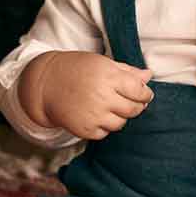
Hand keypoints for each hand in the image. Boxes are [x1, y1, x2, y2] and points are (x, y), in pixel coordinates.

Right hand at [35, 52, 153, 139]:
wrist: (46, 84)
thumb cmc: (77, 69)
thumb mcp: (102, 63)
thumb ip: (127, 71)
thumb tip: (149, 76)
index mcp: (108, 76)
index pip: (139, 91)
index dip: (145, 94)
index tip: (144, 93)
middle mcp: (102, 97)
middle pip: (134, 109)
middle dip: (137, 106)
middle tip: (131, 101)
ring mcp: (93, 115)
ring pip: (121, 123)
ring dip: (120, 116)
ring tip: (110, 106)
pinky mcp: (84, 130)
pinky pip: (105, 133)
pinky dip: (104, 126)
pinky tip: (96, 114)